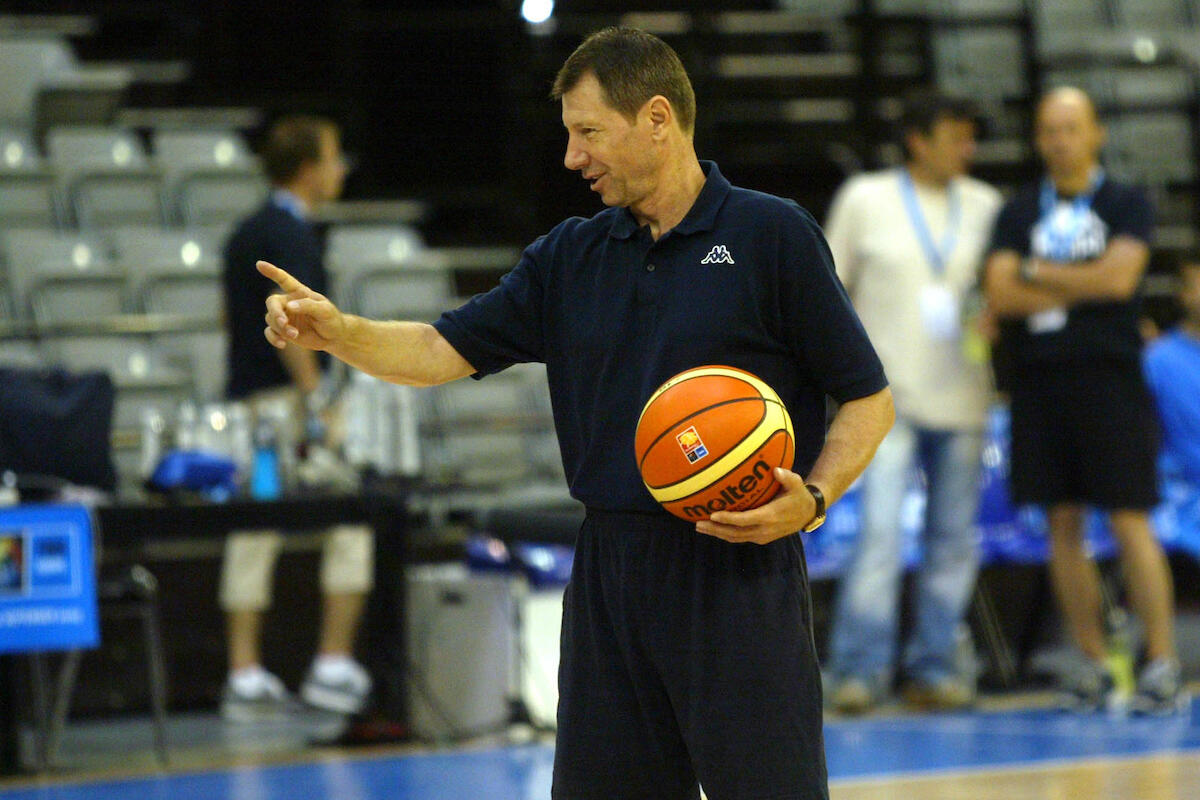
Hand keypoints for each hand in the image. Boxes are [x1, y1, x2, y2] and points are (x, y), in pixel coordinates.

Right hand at [259, 260, 345, 351]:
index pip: (284, 280)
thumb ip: (308, 306)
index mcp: (299, 293)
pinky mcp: (283, 331)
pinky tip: (282, 344)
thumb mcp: (325, 311)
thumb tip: (289, 306)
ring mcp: (285, 317)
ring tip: (295, 335)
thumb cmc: (331, 320)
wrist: (333, 337)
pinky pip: (270, 332)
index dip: (272, 272)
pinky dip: (273, 338)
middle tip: (284, 322)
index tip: (259, 264)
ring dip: (280, 328)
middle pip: (272, 302)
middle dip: (276, 312)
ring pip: (271, 319)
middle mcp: (289, 303)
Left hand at [693, 468, 815, 544]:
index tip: (713, 515)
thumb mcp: (796, 484)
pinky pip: (739, 537)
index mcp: (770, 516)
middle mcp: (764, 530)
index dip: (729, 519)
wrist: (808, 513)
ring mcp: (762, 536)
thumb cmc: (798, 495)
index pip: (745, 520)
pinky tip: (713, 527)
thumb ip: (787, 477)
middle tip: (698, 523)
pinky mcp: (760, 538)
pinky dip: (725, 534)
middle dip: (716, 529)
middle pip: (735, 533)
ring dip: (717, 533)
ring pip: (735, 538)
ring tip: (700, 527)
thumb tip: (776, 470)